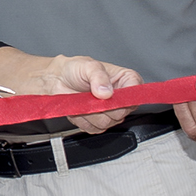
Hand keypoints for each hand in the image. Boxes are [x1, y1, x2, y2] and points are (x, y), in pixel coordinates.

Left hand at [19, 53, 139, 132]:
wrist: (59, 80)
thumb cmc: (76, 69)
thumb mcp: (88, 66)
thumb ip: (98, 76)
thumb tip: (106, 92)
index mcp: (126, 81)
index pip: (135, 95)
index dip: (123, 98)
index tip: (108, 95)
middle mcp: (121, 99)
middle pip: (120, 113)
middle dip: (102, 106)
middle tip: (90, 95)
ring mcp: (111, 113)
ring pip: (106, 123)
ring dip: (90, 113)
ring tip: (83, 99)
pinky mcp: (99, 124)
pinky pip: (93, 129)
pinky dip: (82, 120)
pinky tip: (79, 108)